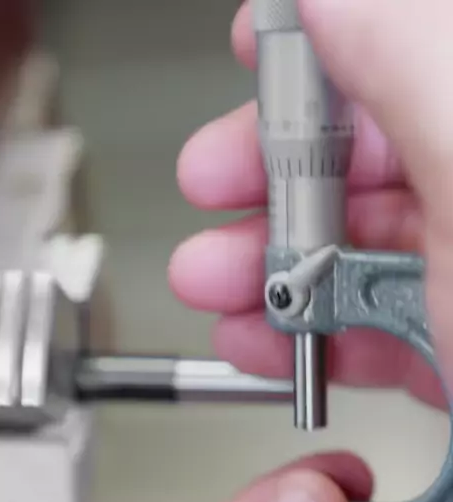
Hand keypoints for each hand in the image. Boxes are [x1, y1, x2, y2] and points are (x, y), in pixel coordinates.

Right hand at [169, 0, 452, 410]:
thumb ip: (407, 65)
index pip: (406, 55)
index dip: (321, 46)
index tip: (253, 45)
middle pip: (368, 162)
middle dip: (270, 177)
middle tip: (209, 185)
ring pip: (358, 253)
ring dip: (268, 266)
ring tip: (208, 280)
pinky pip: (371, 331)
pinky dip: (306, 338)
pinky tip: (258, 342)